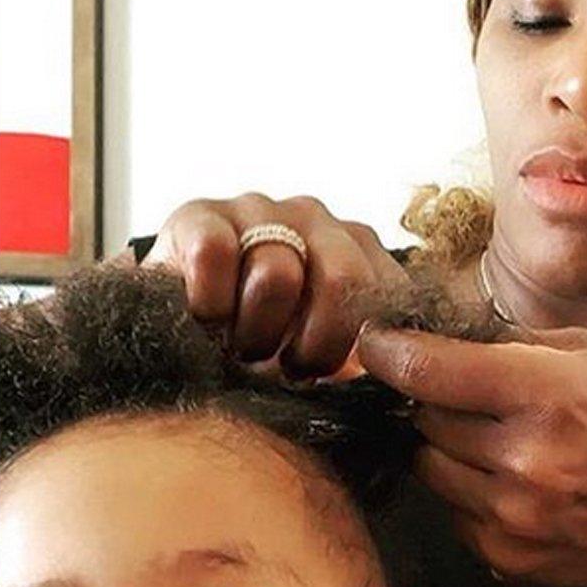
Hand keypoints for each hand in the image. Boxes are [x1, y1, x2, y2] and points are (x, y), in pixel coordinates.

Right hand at [142, 193, 408, 377]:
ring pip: (276, 274)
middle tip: (288, 368)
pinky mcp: (198, 214)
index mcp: (358, 248)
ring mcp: (258, 209)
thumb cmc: (266, 348)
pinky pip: (214, 255)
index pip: (389, 293)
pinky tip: (206, 321)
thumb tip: (404, 377)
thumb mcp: (326, 352)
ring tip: (241, 347)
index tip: (336, 374)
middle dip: (315, 346)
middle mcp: (314, 218)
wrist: (181, 333)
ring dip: (255, 332)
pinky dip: (210, 304)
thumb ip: (372, 353)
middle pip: (342, 282)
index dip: (363, 348)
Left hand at [355, 323, 586, 586]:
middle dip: (437, 400)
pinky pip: (451, 510)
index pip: (429, 369)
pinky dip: (468, 492)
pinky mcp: (503, 556)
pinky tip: (514, 484)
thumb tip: (439, 329)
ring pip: (429, 465)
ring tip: (498, 442)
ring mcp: (511, 515)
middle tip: (474, 397)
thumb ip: (514, 341)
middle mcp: (524, 458)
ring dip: (449, 448)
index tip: (376, 342)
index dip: (389, 350)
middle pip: (425, 417)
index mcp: (547, 394)